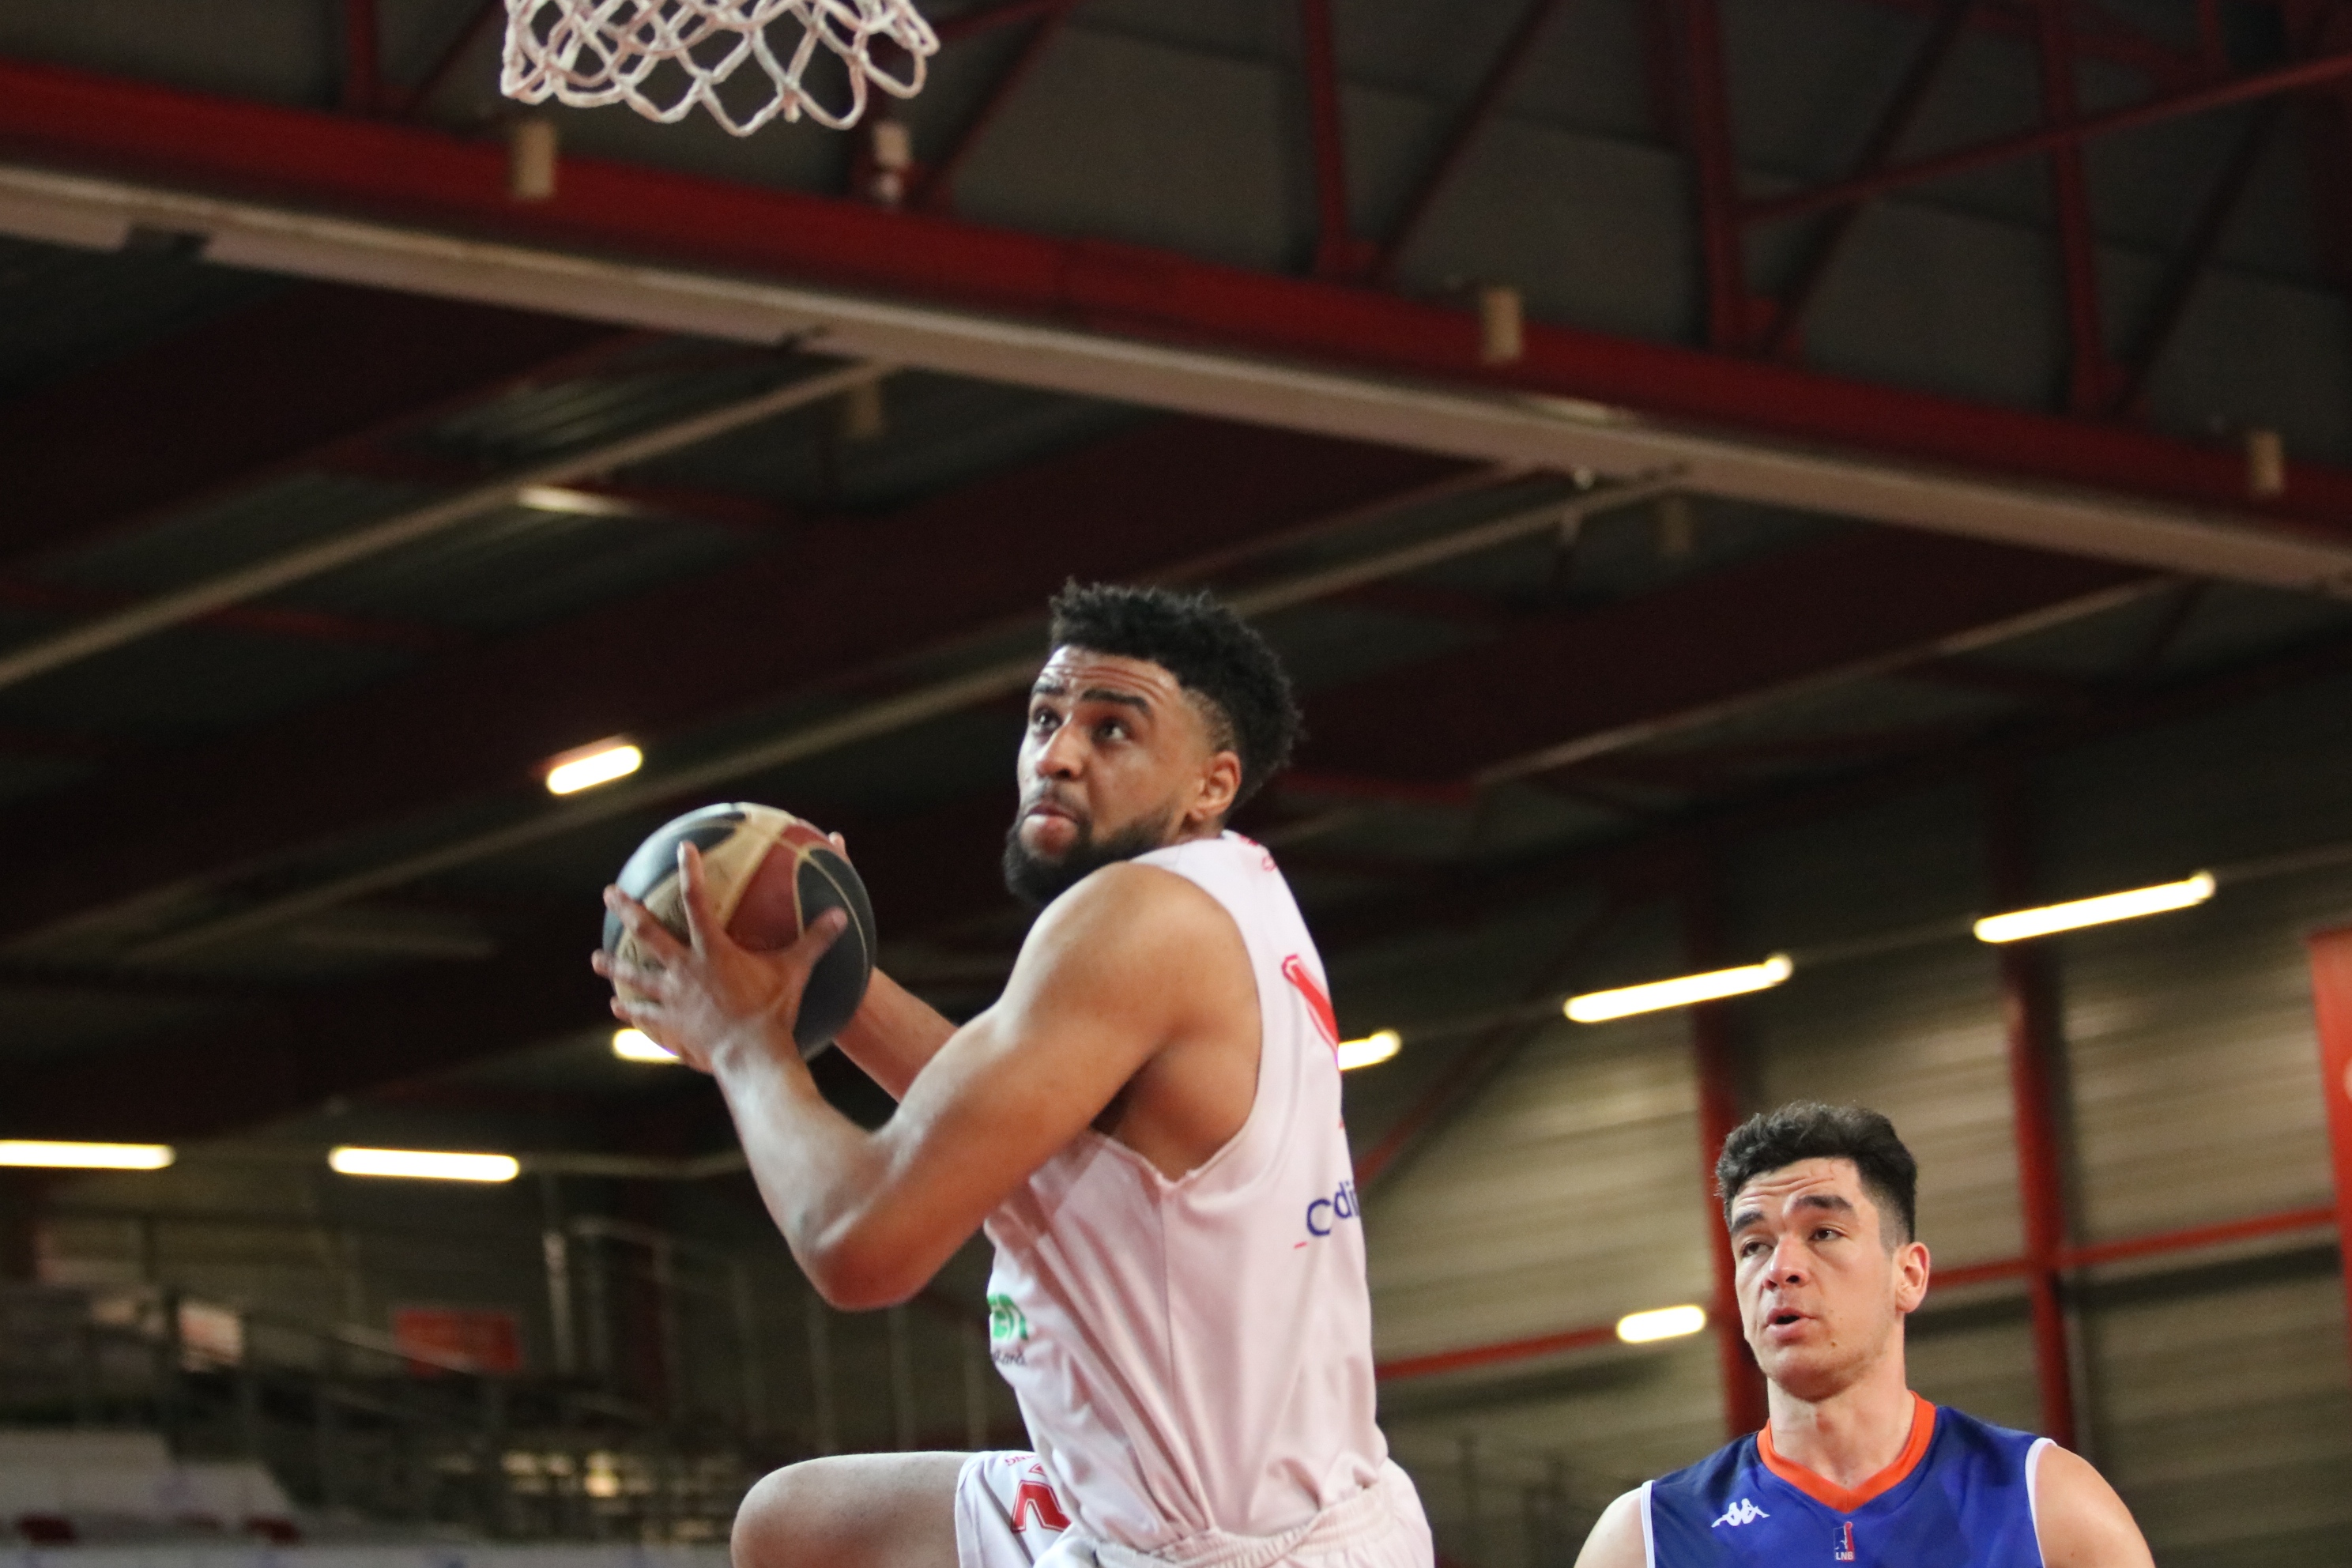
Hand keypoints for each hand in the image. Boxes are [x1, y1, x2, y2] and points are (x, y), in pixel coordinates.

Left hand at [591, 840, 847, 1072]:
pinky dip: (630, 1011)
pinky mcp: (671, 1025)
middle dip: (627, 910)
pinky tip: (616, 1008)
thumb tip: (841, 914)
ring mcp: (673, 999)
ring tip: (596, 958)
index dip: (691, 872)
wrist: (751, 1057)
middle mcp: (684, 970)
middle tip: (609, 894)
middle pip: (647, 934)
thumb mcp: (796, 972)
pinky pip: (646, 1016)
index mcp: (711, 951)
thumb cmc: (773, 1012)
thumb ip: (815, 941)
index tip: (682, 848)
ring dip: (613, 965)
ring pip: (634, 977)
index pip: (697, 901)